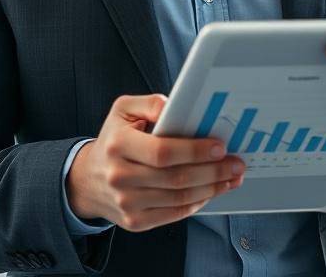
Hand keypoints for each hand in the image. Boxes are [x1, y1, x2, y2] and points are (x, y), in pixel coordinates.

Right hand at [66, 94, 244, 231]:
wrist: (89, 178)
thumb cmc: (114, 140)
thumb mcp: (123, 111)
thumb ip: (149, 104)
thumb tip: (175, 108)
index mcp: (117, 145)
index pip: (162, 152)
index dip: (194, 151)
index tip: (220, 147)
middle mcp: (119, 176)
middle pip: (176, 178)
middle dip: (213, 171)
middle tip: (236, 163)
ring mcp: (127, 202)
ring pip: (180, 198)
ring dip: (212, 188)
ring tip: (231, 177)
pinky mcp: (135, 221)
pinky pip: (175, 214)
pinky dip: (198, 203)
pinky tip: (211, 191)